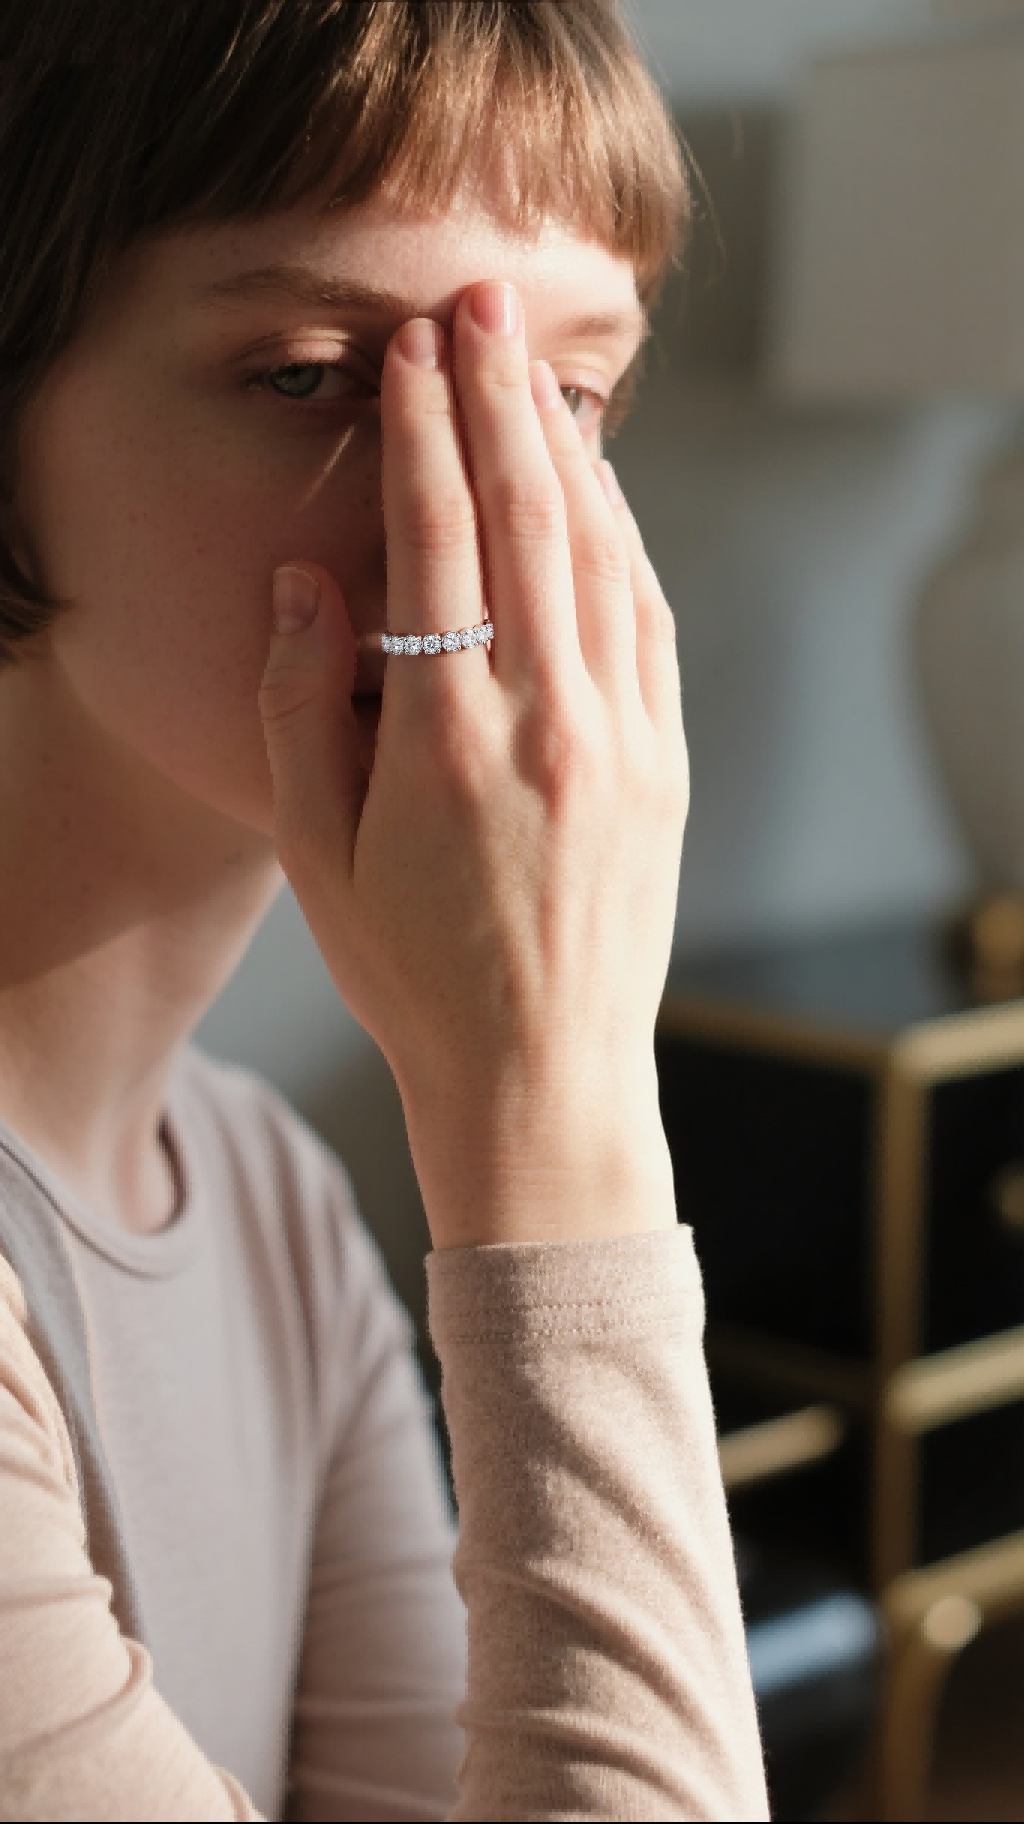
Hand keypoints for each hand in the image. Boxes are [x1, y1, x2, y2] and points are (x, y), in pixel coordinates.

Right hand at [258, 281, 687, 1248]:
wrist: (539, 1070)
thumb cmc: (412, 973)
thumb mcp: (315, 856)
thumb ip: (300, 707)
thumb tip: (308, 579)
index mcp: (443, 743)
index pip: (435, 541)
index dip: (424, 430)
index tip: (413, 351)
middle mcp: (544, 724)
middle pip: (526, 517)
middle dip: (500, 397)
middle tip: (479, 304)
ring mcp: (619, 741)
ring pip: (598, 554)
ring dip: (566, 449)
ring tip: (534, 367)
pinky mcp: (664, 764)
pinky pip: (648, 618)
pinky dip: (623, 536)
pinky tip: (598, 488)